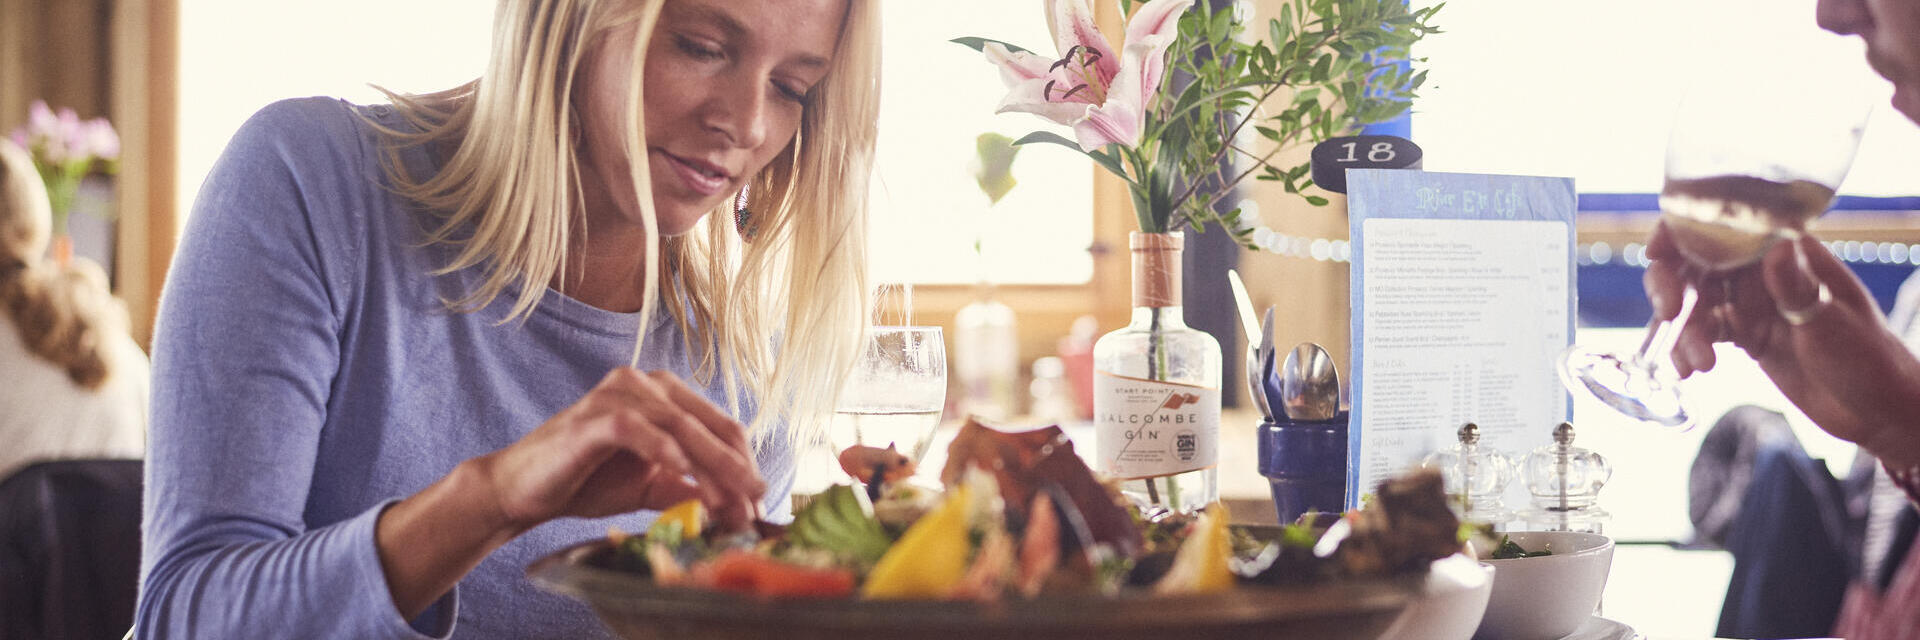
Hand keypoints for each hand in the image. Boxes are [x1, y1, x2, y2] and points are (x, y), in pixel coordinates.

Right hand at [477, 368, 765, 532]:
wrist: (524, 490)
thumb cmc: (587, 482)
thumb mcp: (652, 486)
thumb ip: (691, 489)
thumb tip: (738, 508)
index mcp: (665, 395)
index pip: (720, 426)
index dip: (745, 463)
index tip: (761, 501)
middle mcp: (646, 383)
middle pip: (707, 425)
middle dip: (736, 468)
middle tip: (757, 503)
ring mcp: (618, 394)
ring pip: (679, 427)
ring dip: (708, 467)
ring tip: (729, 502)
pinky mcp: (593, 416)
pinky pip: (637, 429)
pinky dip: (663, 451)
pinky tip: (682, 474)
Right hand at [1647, 223, 1919, 463]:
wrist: (1879, 411)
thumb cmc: (1870, 359)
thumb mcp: (1832, 325)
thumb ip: (1799, 289)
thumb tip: (1776, 247)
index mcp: (1791, 253)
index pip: (1730, 225)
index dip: (1685, 230)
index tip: (1659, 253)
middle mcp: (1766, 271)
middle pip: (1699, 261)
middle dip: (1672, 284)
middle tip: (1669, 312)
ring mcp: (1754, 303)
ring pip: (1696, 300)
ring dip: (1684, 329)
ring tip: (1697, 364)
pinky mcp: (1747, 334)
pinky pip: (1704, 333)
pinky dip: (1688, 350)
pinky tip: (1690, 371)